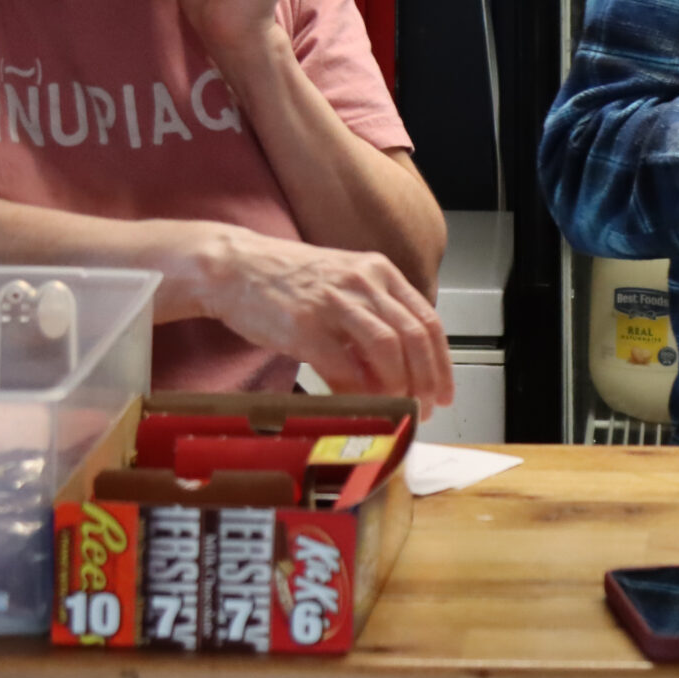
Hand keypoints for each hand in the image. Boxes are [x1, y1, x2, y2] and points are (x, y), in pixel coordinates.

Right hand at [196, 228, 454, 417]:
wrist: (235, 267)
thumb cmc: (288, 281)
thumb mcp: (344, 285)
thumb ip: (373, 318)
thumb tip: (398, 369)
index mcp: (380, 272)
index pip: (427, 319)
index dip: (441, 362)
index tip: (443, 391)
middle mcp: (364, 282)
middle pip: (414, 336)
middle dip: (426, 380)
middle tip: (424, 409)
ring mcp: (335, 302)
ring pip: (387, 349)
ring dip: (398, 387)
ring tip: (397, 410)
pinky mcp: (305, 326)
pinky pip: (343, 366)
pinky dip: (358, 392)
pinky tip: (359, 407)